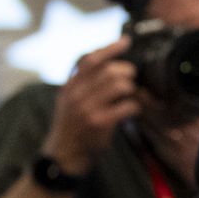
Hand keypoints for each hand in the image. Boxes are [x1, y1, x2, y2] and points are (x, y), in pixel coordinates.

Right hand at [40, 37, 142, 175]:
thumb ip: (83, 82)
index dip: (110, 48)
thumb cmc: (72, 126)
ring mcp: (87, 109)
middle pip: (109, 70)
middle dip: (127, 72)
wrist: (64, 156)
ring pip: (120, 85)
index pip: (90, 59)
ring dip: (132, 89)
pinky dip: (135, 106)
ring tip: (131, 95)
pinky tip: (132, 111)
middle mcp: (76, 95)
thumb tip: (109, 61)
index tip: (126, 41)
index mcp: (70, 86)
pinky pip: (127, 106)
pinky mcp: (99, 123)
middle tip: (131, 79)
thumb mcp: (69, 101)